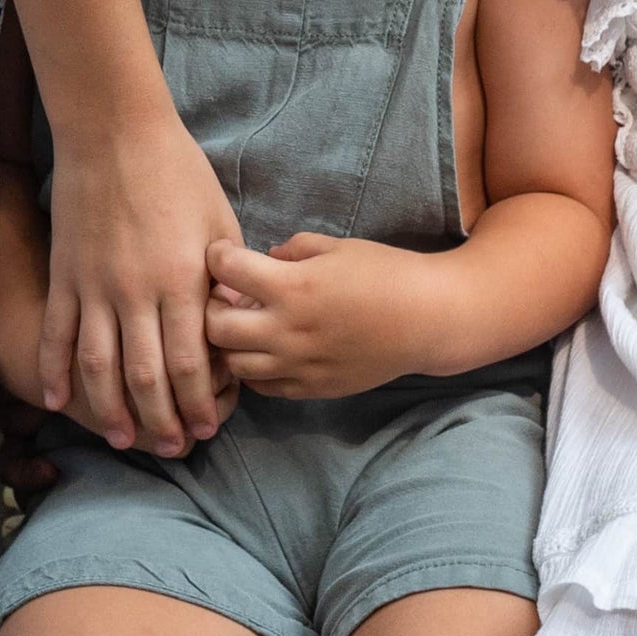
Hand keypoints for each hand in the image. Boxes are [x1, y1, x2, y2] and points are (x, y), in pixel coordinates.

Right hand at [42, 110, 241, 456]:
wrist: (115, 133)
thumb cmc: (178, 173)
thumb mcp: (218, 223)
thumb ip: (227, 278)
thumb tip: (237, 326)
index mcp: (181, 279)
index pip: (191, 362)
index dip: (199, 403)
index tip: (206, 430)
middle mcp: (136, 290)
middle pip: (146, 375)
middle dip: (161, 420)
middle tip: (171, 449)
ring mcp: (94, 285)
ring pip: (99, 366)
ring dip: (110, 410)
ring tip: (123, 439)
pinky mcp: (64, 275)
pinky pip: (56, 333)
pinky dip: (55, 371)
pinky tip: (57, 402)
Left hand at [203, 233, 445, 401]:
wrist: (426, 320)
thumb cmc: (385, 273)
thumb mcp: (337, 246)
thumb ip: (292, 250)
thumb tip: (265, 258)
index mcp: (292, 288)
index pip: (226, 271)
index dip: (217, 256)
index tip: (221, 253)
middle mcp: (286, 332)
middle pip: (214, 327)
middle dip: (210, 306)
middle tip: (225, 295)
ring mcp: (297, 366)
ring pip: (233, 364)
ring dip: (228, 343)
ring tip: (243, 325)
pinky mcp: (310, 389)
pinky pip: (262, 388)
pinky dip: (253, 369)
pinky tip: (265, 351)